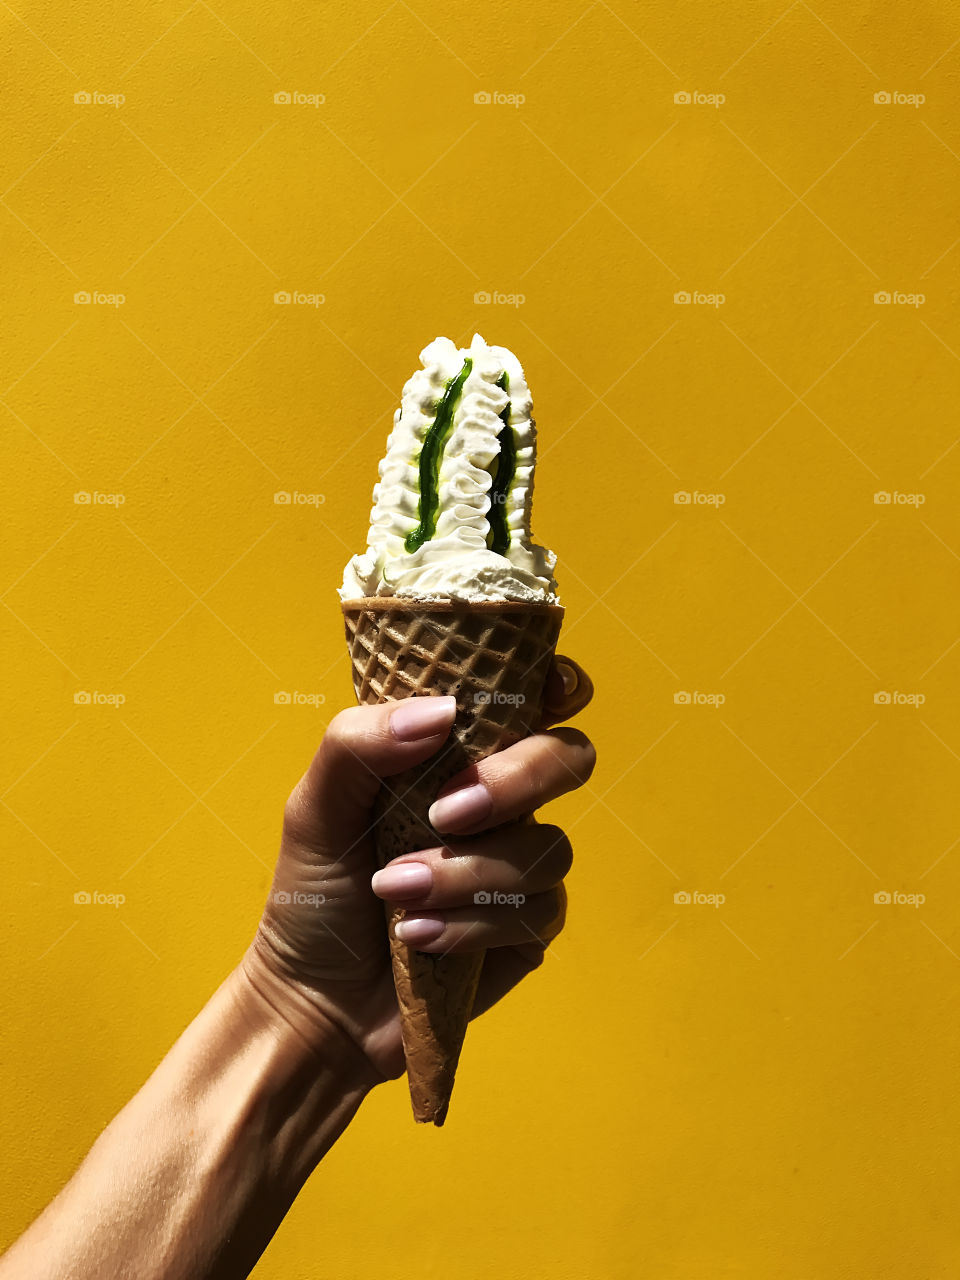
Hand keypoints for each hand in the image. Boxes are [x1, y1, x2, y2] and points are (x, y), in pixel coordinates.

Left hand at [240, 656, 594, 1080]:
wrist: (313, 1002)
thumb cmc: (314, 895)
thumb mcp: (314, 808)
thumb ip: (358, 743)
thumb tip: (442, 712)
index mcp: (454, 756)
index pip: (530, 700)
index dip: (557, 683)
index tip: (550, 690)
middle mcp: (500, 803)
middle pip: (567, 758)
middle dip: (514, 780)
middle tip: (444, 814)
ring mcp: (520, 866)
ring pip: (547, 847)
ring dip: (464, 873)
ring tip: (393, 894)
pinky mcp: (528, 930)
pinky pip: (537, 911)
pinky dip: (469, 923)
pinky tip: (415, 937)